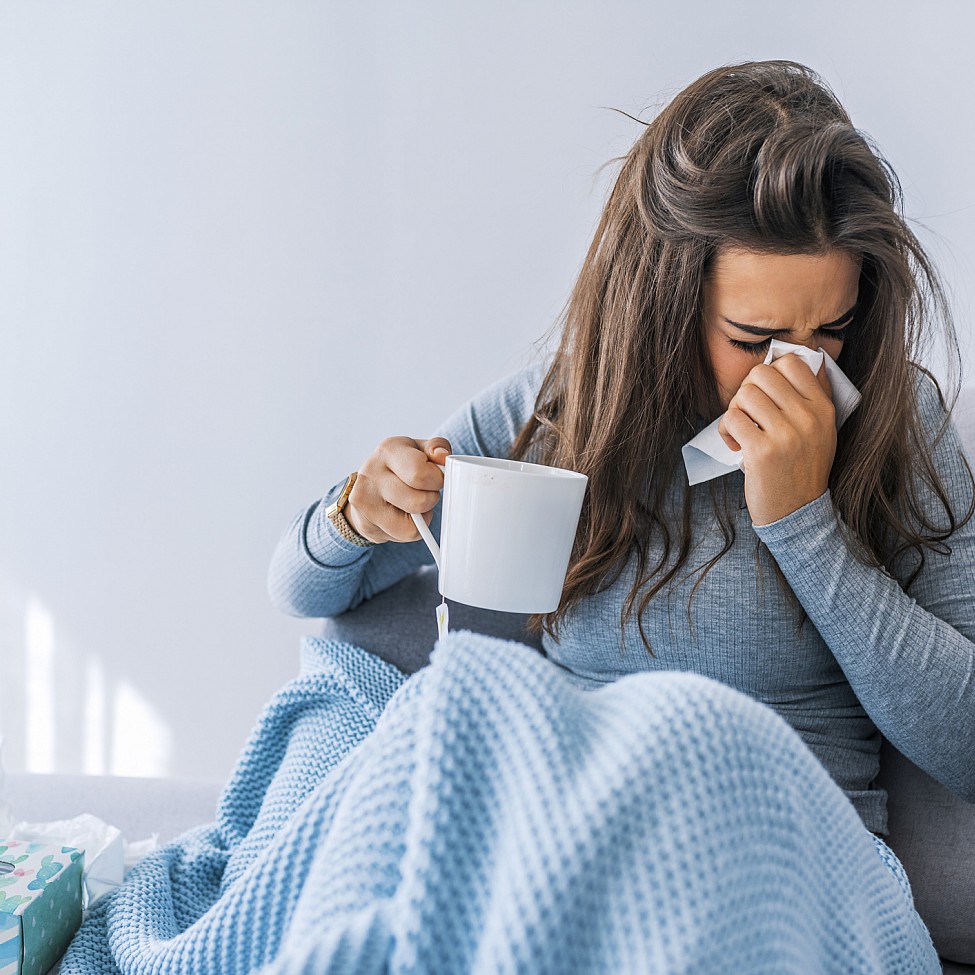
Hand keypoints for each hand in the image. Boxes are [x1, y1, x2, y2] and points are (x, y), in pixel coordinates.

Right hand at [344, 437, 451, 542]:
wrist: (368, 488)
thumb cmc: (400, 467)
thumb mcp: (419, 450)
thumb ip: (437, 447)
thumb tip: (443, 457)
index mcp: (389, 450)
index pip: (420, 472)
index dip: (438, 480)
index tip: (437, 478)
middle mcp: (371, 473)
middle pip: (419, 501)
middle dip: (431, 499)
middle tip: (426, 492)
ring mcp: (365, 500)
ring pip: (412, 524)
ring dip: (422, 516)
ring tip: (414, 504)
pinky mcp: (366, 524)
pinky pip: (405, 535)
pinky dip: (413, 529)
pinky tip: (404, 516)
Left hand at [717, 354, 835, 525]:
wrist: (798, 512)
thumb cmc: (802, 469)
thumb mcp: (823, 431)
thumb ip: (814, 397)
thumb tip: (807, 360)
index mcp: (823, 408)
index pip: (793, 363)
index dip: (771, 372)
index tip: (766, 393)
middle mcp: (807, 418)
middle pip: (761, 374)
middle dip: (747, 390)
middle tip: (749, 413)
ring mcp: (785, 434)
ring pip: (744, 394)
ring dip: (735, 411)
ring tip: (743, 431)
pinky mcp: (762, 451)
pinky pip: (731, 418)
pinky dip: (726, 431)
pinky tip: (736, 445)